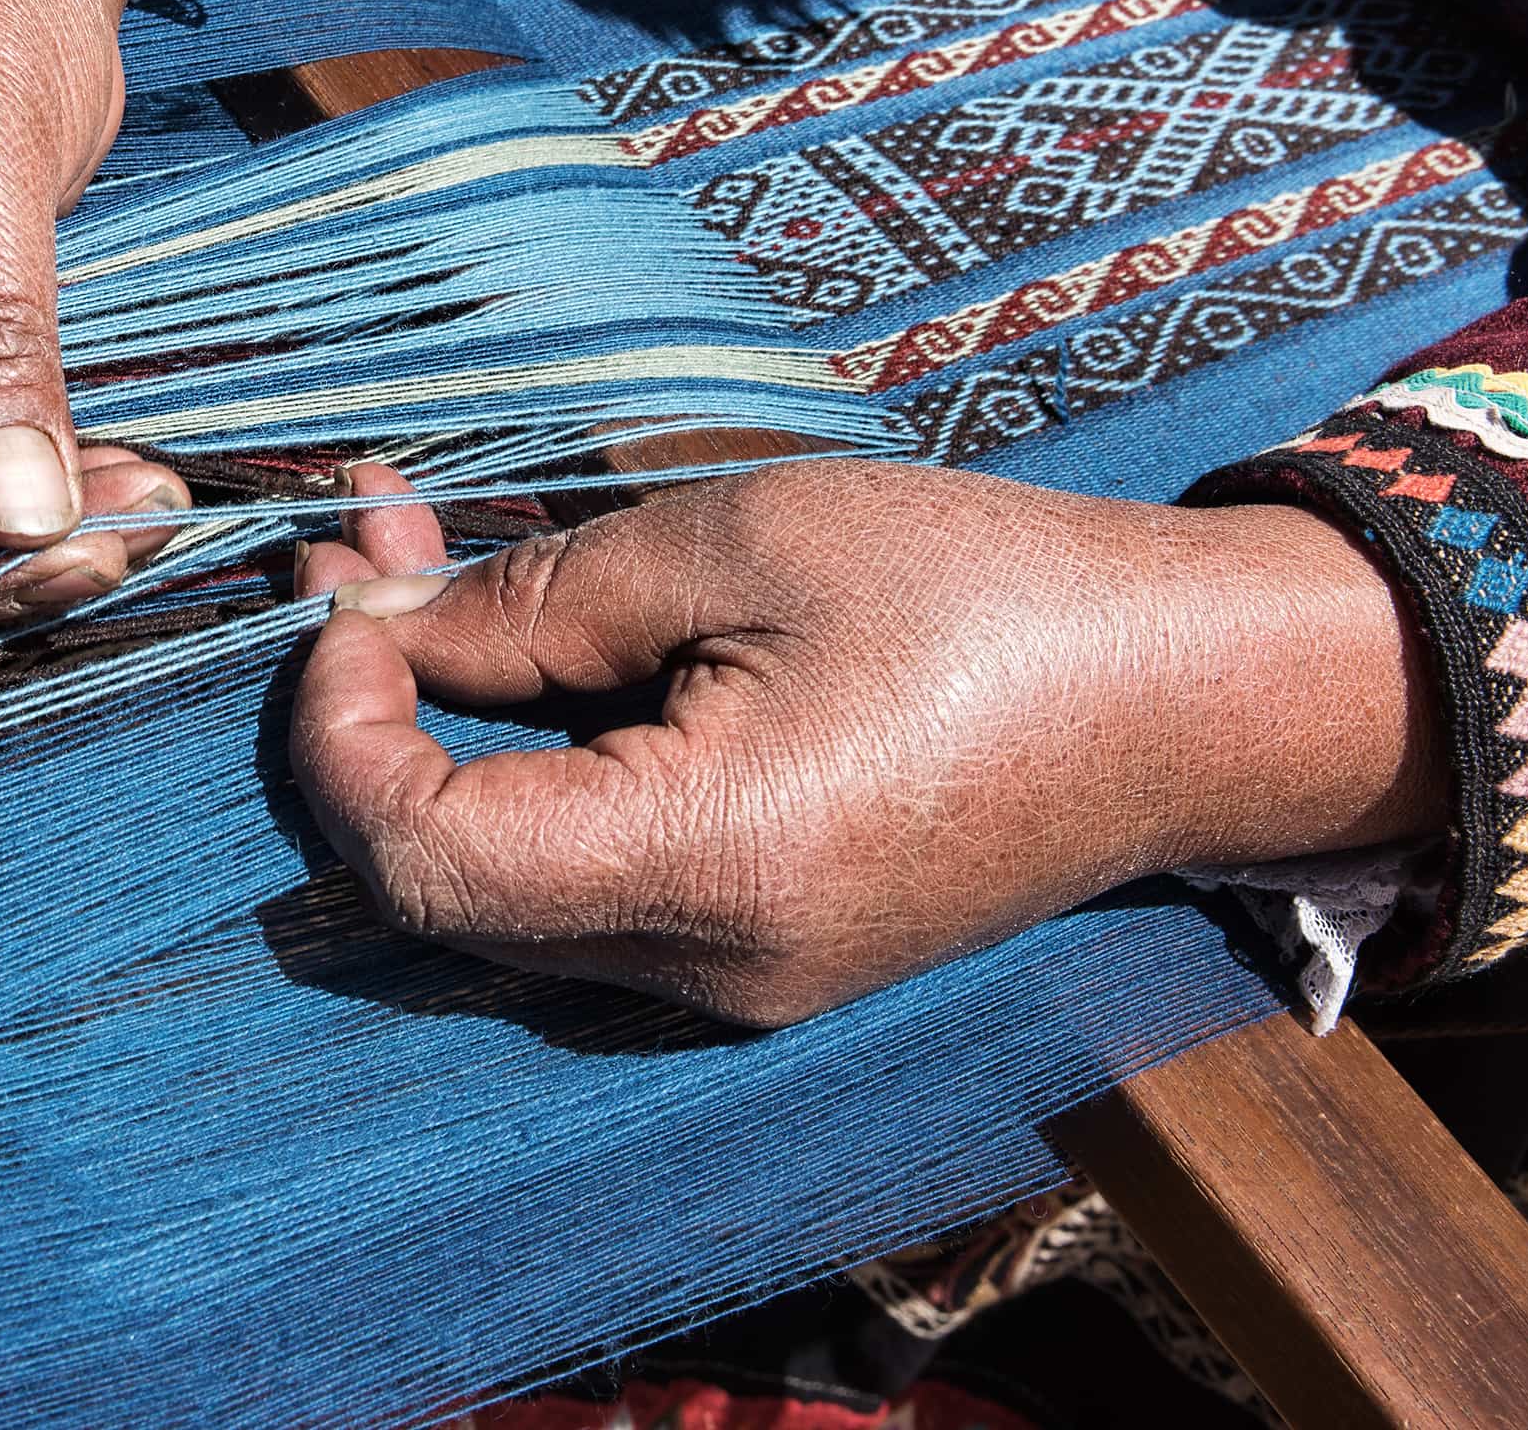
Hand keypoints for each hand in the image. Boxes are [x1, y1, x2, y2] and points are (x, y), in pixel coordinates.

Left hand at [289, 461, 1442, 1025]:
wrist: (1187, 699)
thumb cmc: (989, 592)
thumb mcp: (746, 543)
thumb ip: (541, 600)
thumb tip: (385, 631)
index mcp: (711, 869)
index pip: (421, 856)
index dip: (340, 732)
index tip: (345, 601)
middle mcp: (710, 970)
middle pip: (442, 888)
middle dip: (372, 715)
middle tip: (360, 553)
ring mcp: (737, 984)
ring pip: (502, 893)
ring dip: (439, 737)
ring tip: (420, 573)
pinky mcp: (760, 956)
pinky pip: (584, 892)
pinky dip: (523, 775)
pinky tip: (521, 650)